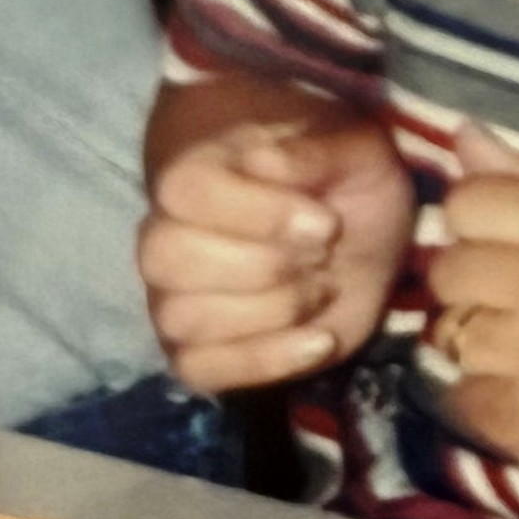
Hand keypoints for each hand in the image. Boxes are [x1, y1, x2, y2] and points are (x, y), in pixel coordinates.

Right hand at [136, 107, 414, 390]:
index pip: (186, 192)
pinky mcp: (199, 351)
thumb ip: (312, 152)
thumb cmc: (339, 179)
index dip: (259, 212)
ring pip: (181, 318)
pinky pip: (198, 369)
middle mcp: (166, 237)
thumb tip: (263, 162)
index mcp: (195, 175)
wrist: (350, 228)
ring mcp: (174, 298)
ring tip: (323, 288)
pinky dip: (263, 361)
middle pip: (168, 258)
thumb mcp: (352, 149)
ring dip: (270, 311)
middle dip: (263, 264)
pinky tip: (320, 340)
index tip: (326, 223)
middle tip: (323, 254)